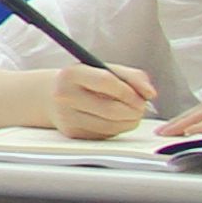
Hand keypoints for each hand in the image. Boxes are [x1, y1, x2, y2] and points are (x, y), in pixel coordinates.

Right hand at [41, 62, 156, 139]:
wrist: (51, 97)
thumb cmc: (84, 81)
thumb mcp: (103, 69)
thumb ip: (131, 76)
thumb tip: (150, 94)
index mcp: (71, 74)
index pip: (106, 82)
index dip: (130, 91)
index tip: (144, 95)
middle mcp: (64, 95)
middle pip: (112, 109)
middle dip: (135, 109)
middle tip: (141, 106)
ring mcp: (67, 116)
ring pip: (112, 125)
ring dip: (130, 120)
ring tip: (131, 112)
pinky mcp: (73, 133)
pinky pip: (107, 133)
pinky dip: (118, 127)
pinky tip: (114, 119)